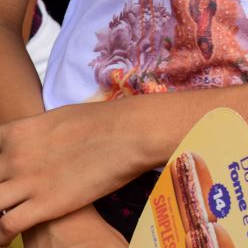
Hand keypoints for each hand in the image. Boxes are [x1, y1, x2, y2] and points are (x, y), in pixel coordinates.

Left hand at [0, 102, 144, 242]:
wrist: (129, 133)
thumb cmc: (104, 121)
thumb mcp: (59, 118)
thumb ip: (38, 135)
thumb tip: (37, 143)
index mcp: (16, 132)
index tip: (6, 174)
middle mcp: (14, 157)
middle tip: (9, 194)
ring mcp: (27, 181)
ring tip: (2, 216)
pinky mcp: (45, 204)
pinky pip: (6, 226)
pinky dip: (1, 236)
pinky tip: (5, 239)